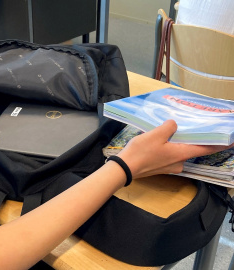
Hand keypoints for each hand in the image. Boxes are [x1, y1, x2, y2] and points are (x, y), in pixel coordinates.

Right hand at [118, 120, 233, 178]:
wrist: (125, 168)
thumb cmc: (141, 152)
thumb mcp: (155, 134)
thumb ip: (169, 127)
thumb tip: (174, 125)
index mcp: (181, 154)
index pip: (206, 149)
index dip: (220, 144)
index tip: (231, 141)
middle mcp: (179, 163)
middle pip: (192, 150)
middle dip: (193, 140)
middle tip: (192, 128)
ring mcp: (170, 167)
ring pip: (180, 152)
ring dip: (179, 144)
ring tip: (172, 133)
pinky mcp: (161, 168)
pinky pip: (171, 156)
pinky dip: (170, 148)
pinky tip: (161, 142)